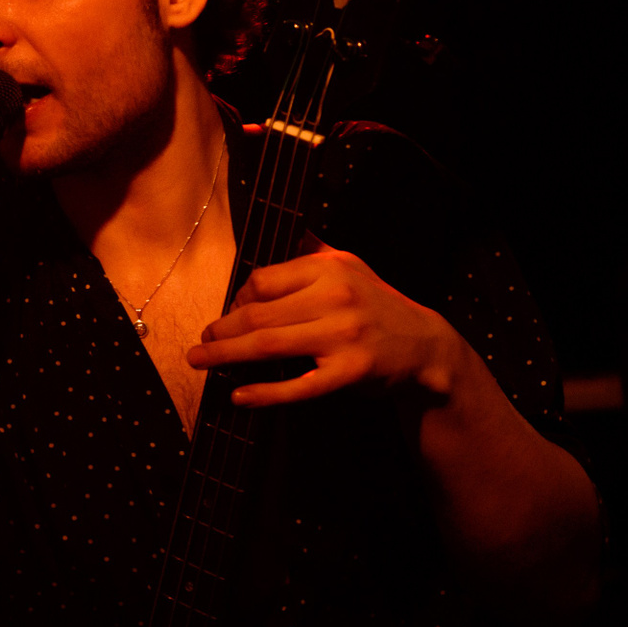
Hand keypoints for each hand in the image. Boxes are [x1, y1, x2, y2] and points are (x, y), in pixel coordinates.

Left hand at [186, 234, 461, 407]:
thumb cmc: (376, 304)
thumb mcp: (349, 265)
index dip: (236, 300)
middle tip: (202, 343)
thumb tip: (281, 230)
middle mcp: (335, 297)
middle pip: (258, 314)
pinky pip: (298, 386)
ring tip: (201, 362)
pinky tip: (239, 395)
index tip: (228, 314)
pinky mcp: (350, 372)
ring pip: (268, 345)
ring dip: (226, 355)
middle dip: (221, 331)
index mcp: (329, 269)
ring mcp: (343, 336)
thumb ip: (312, 250)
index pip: (263, 281)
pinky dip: (265, 393)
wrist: (425, 346)